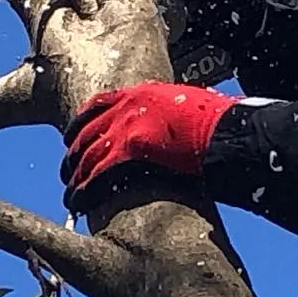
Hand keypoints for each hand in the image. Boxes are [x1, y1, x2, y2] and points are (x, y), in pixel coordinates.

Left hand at [62, 81, 237, 208]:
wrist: (230, 133)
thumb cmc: (220, 125)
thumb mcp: (187, 108)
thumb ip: (167, 117)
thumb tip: (169, 132)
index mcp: (142, 93)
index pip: (98, 103)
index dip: (81, 123)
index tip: (71, 136)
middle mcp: (129, 106)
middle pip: (86, 132)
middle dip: (74, 156)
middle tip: (66, 172)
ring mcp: (128, 126)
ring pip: (87, 155)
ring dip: (75, 178)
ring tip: (71, 197)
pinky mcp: (131, 151)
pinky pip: (97, 174)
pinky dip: (85, 191)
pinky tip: (80, 203)